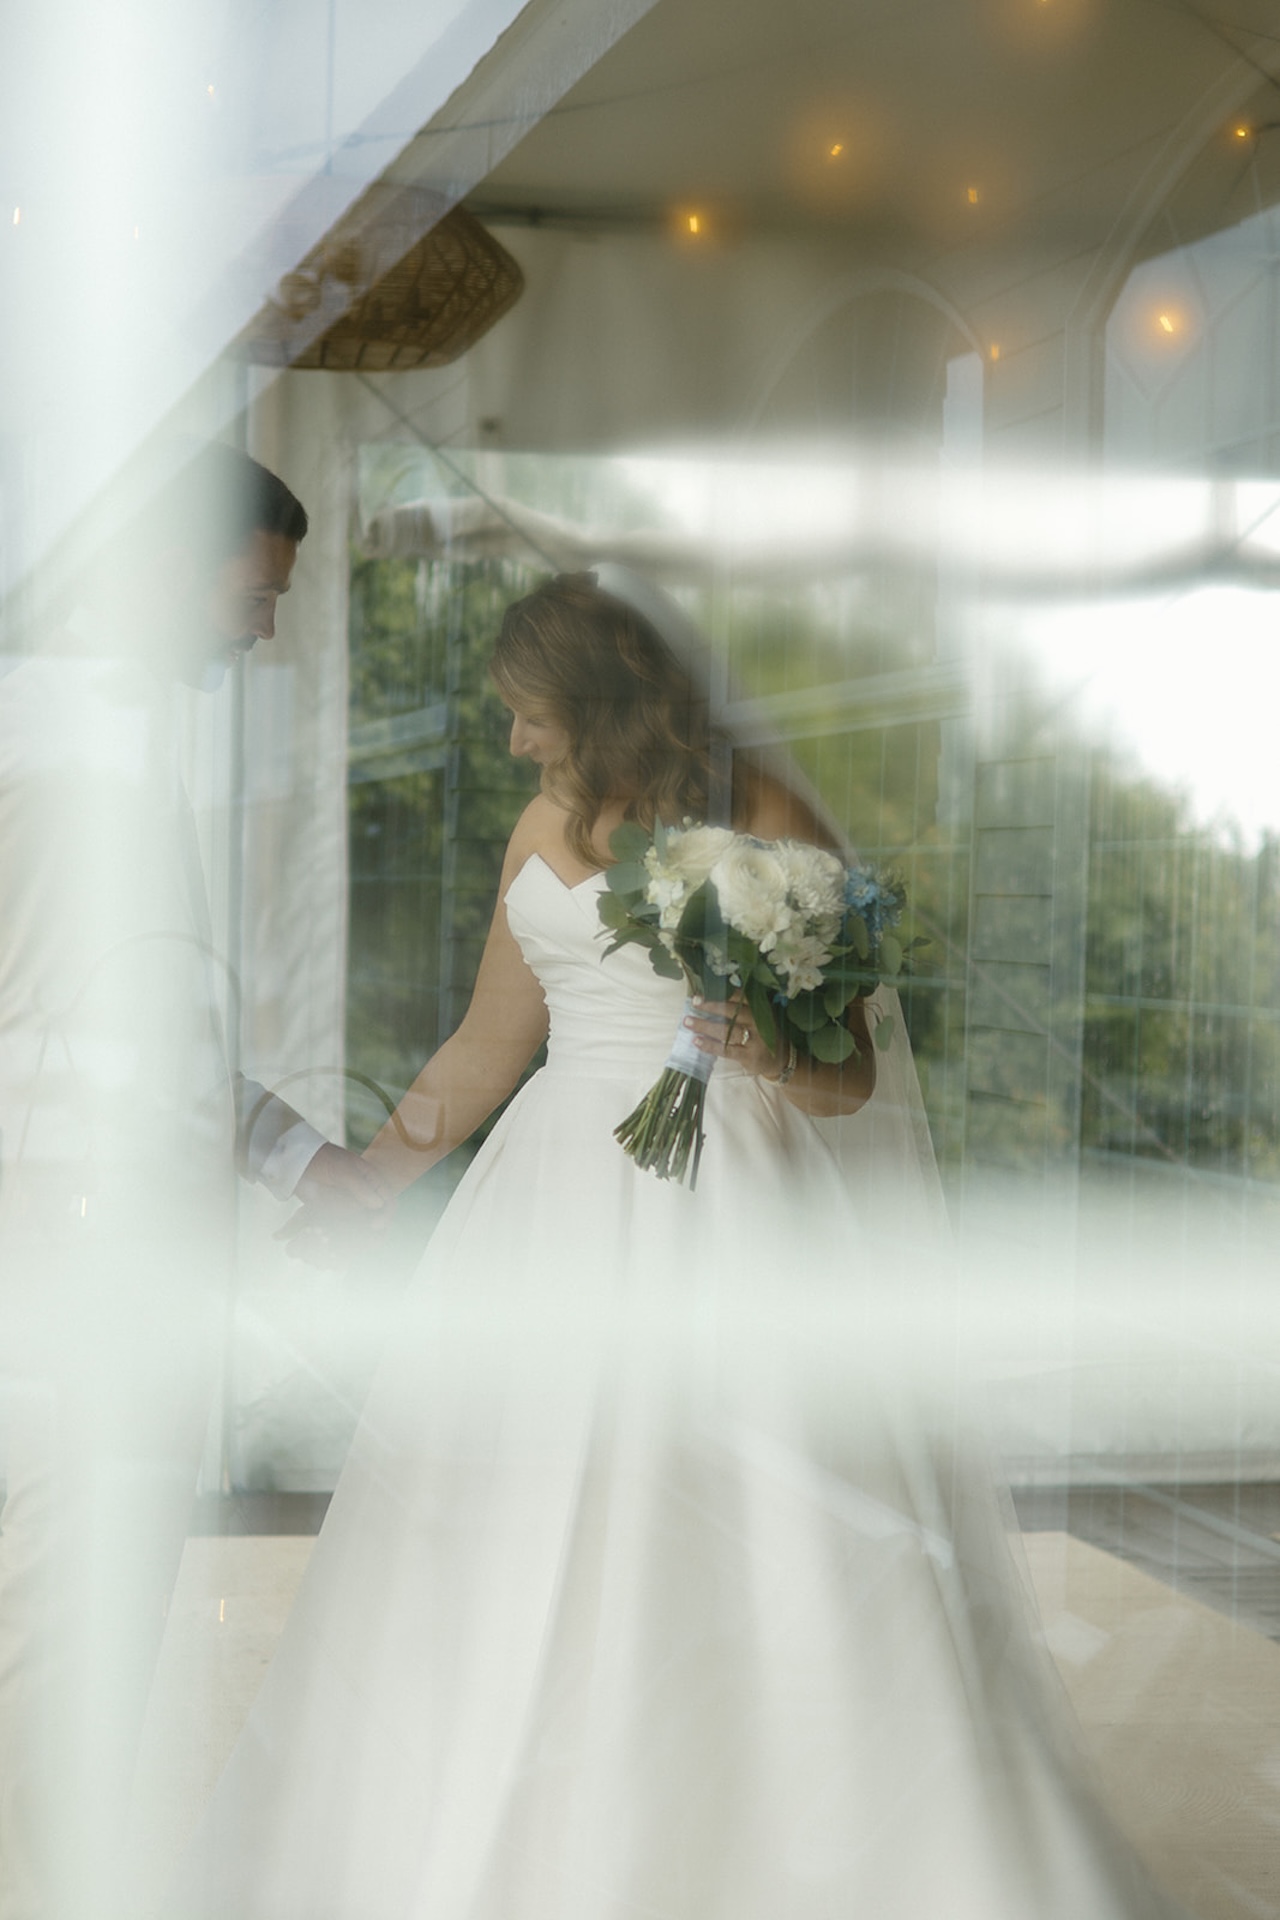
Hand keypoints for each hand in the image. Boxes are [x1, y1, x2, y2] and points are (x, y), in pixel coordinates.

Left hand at [278, 1145, 391, 1268]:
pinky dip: (345, 1236)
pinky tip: (338, 1245)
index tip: (376, 1225)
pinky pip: (345, 1227)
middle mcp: (363, 1193)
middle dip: (374, 1230)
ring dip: (360, 1236)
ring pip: (362, 1224)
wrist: (297, 1162)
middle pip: (377, 1216)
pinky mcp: (335, 1212)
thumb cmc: (322, 1159)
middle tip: (366, 1243)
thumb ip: (359, 1186)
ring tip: (352, 1247)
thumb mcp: (342, 1170)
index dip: (386, 1214)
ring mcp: (349, 1203)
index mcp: (371, 1180)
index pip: (388, 1200)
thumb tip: (378, 1204)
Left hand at [683, 994, 781, 1079]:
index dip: (722, 992)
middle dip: (711, 1006)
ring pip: (726, 1031)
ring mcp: (754, 1041)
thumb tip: (716, 994)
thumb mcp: (761, 1016)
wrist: (782, 1059)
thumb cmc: (765, 1034)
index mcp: (760, 1009)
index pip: (741, 997)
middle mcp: (758, 1023)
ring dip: (705, 1026)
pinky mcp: (748, 1057)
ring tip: (688, 1022)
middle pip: (732, 1012)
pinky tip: (697, 1041)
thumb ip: (744, 1007)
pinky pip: (726, 1050)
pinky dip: (710, 1045)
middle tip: (694, 1002)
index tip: (704, 989)